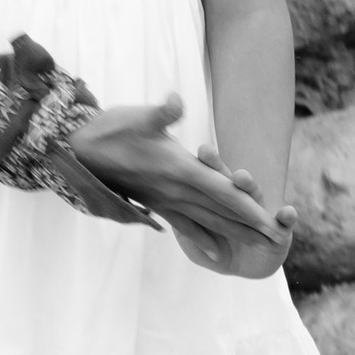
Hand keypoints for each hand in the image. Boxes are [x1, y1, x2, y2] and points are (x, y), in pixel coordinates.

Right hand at [68, 105, 289, 278]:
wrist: (76, 152)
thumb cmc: (110, 129)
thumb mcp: (138, 117)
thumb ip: (162, 113)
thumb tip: (175, 101)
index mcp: (179, 169)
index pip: (223, 192)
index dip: (249, 208)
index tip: (271, 223)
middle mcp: (176, 190)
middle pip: (222, 212)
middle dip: (251, 227)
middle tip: (277, 242)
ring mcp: (165, 200)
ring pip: (208, 221)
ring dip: (235, 233)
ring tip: (259, 246)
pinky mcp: (155, 203)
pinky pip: (183, 225)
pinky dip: (201, 238)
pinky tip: (214, 253)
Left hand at [176, 150, 296, 281]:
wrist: (243, 266)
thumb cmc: (212, 246)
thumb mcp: (190, 239)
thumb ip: (179, 225)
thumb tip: (159, 208)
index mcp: (215, 198)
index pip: (205, 178)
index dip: (200, 165)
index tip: (195, 148)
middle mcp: (238, 200)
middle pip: (225, 182)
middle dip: (216, 167)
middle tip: (205, 151)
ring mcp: (259, 213)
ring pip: (253, 197)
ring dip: (248, 187)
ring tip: (242, 177)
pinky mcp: (279, 231)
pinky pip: (284, 224)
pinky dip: (287, 218)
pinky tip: (288, 212)